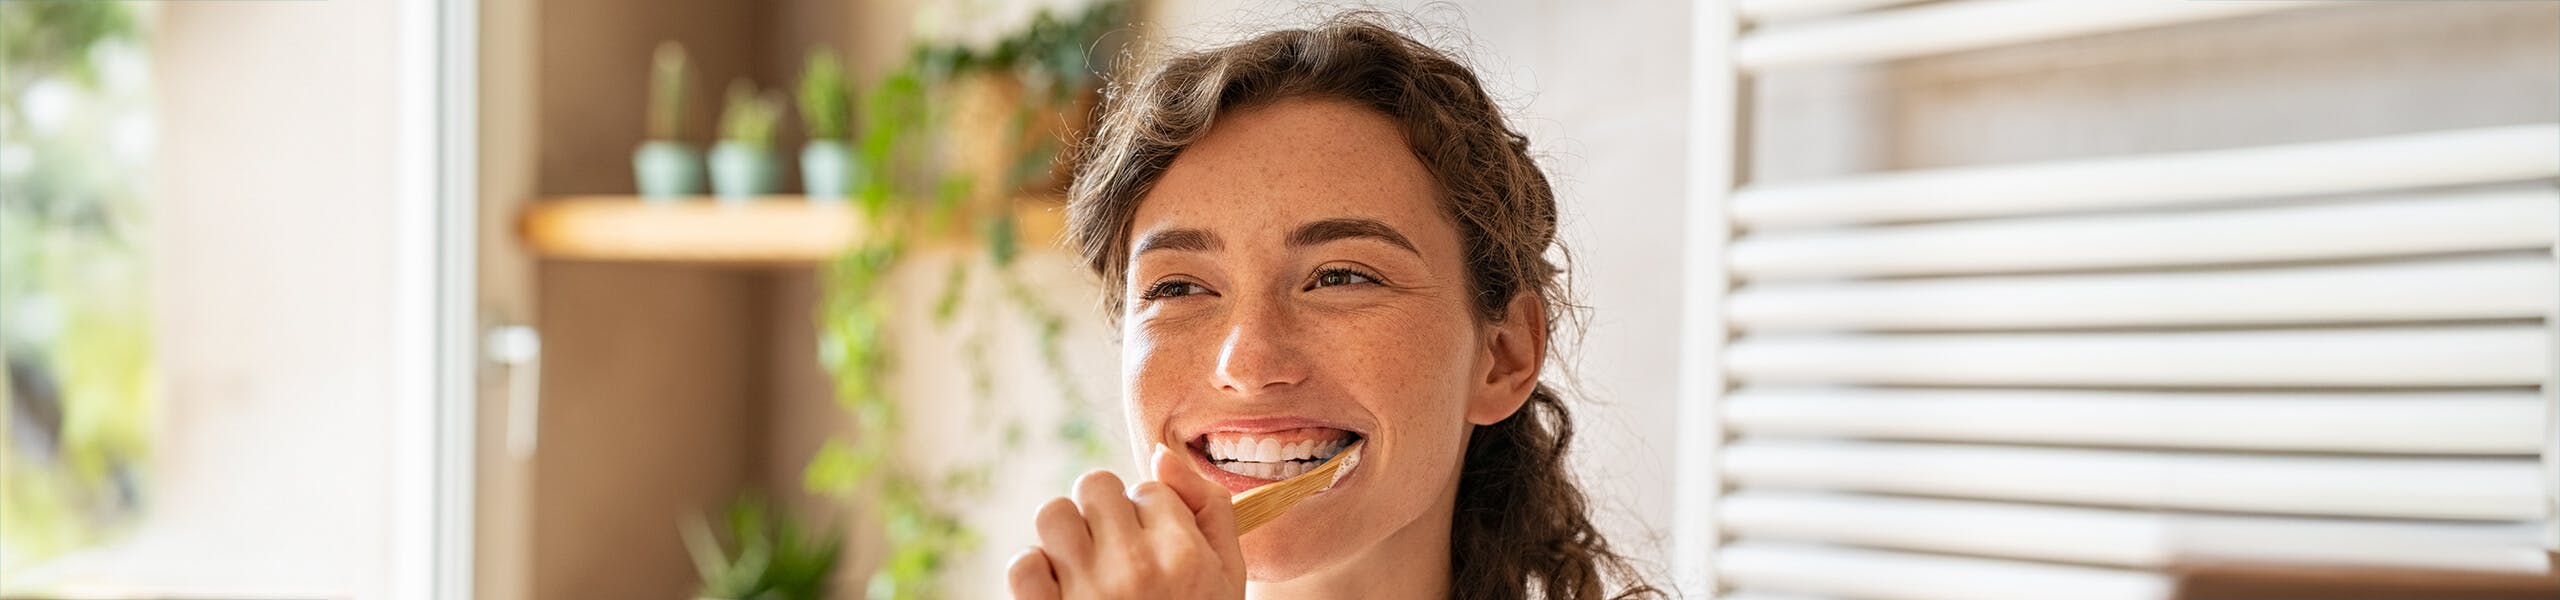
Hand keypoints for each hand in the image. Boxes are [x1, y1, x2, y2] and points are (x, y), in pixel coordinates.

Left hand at [1007, 444, 1246, 599]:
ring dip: (1063, 535)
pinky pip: (1022, 564)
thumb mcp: (1227, 578)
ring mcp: (1087, 594)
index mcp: (1184, 556)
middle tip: (1113, 550)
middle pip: (1096, 485)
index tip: (1154, 550)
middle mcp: (1135, 568)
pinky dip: (1034, 574)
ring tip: (1081, 564)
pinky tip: (1057, 591)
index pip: (1150, 488)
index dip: (1149, 515)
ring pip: (1052, 514)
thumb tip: (1161, 452)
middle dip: (1102, 513)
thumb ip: (1209, 510)